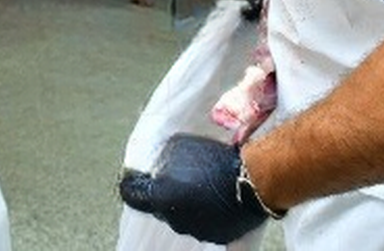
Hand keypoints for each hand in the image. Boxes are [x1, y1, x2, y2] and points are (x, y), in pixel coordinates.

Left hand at [118, 134, 273, 243]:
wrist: (252, 180)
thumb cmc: (214, 160)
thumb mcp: (178, 147)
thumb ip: (160, 160)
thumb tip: (155, 167)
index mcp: (160, 198)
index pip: (131, 196)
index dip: (130, 185)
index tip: (132, 179)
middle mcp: (175, 220)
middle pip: (159, 207)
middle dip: (164, 193)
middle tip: (176, 177)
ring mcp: (197, 231)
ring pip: (183, 216)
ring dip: (186, 203)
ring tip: (202, 185)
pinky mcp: (217, 237)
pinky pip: (203, 223)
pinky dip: (205, 212)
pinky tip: (215, 197)